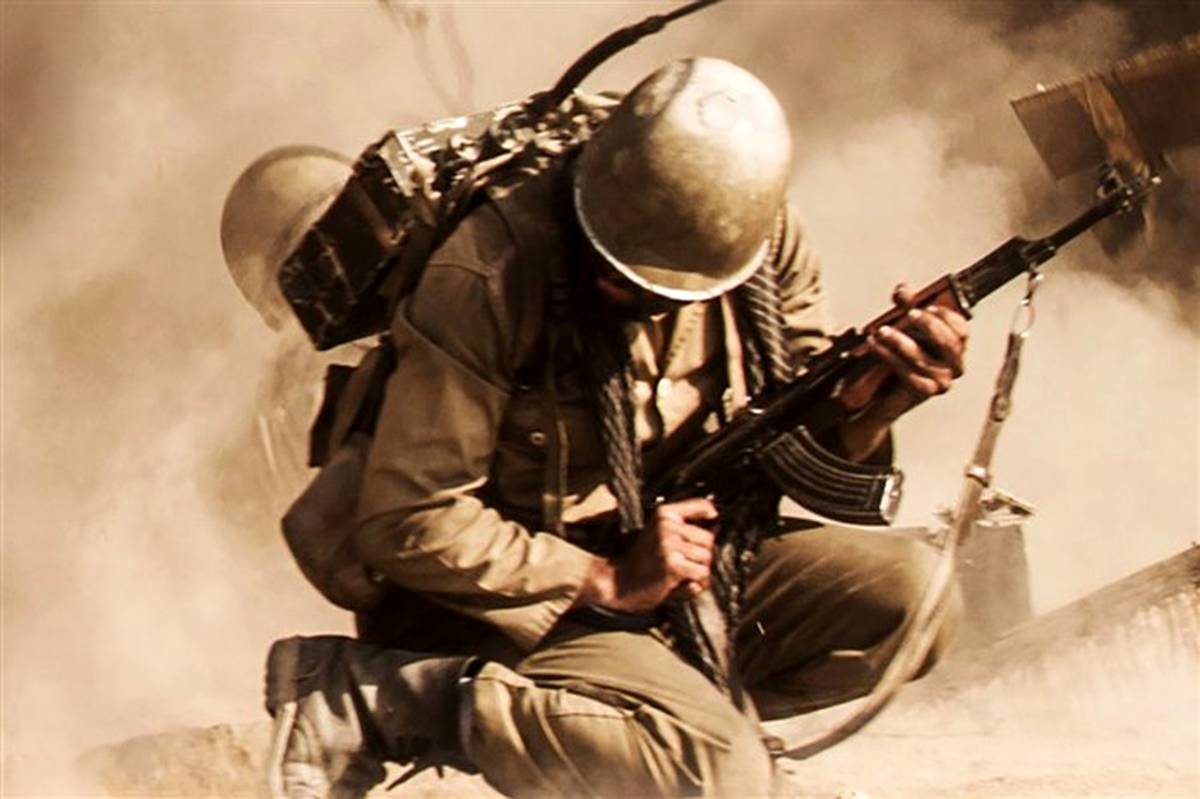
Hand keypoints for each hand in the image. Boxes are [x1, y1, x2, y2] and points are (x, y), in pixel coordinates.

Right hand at [577, 497, 716, 614]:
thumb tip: (716, 518)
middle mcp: (666, 525)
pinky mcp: (672, 565)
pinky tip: (681, 585)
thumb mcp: (659, 532)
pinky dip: (696, 583)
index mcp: (664, 513)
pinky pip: (701, 573)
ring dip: (699, 572)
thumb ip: (684, 523)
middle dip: (702, 555)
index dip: (711, 515)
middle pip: (708, 539)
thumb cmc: (643, 560)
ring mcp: (669, 544)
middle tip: (686, 565)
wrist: (617, 582)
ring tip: (682, 576)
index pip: (702, 506)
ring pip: (707, 558)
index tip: (712, 520)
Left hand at [867, 283, 969, 421]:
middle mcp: (954, 364)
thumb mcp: (903, 320)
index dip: (947, 317)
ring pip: (924, 359)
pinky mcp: (925, 392)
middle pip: (949, 344)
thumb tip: (903, 291)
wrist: (882, 386)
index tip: (928, 306)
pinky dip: (890, 358)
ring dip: (900, 342)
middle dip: (928, 326)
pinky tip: (875, 346)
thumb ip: (906, 301)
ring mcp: (942, 381)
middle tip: (908, 314)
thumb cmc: (899, 350)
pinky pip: (909, 375)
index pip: (962, 331)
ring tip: (881, 331)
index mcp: (955, 345)